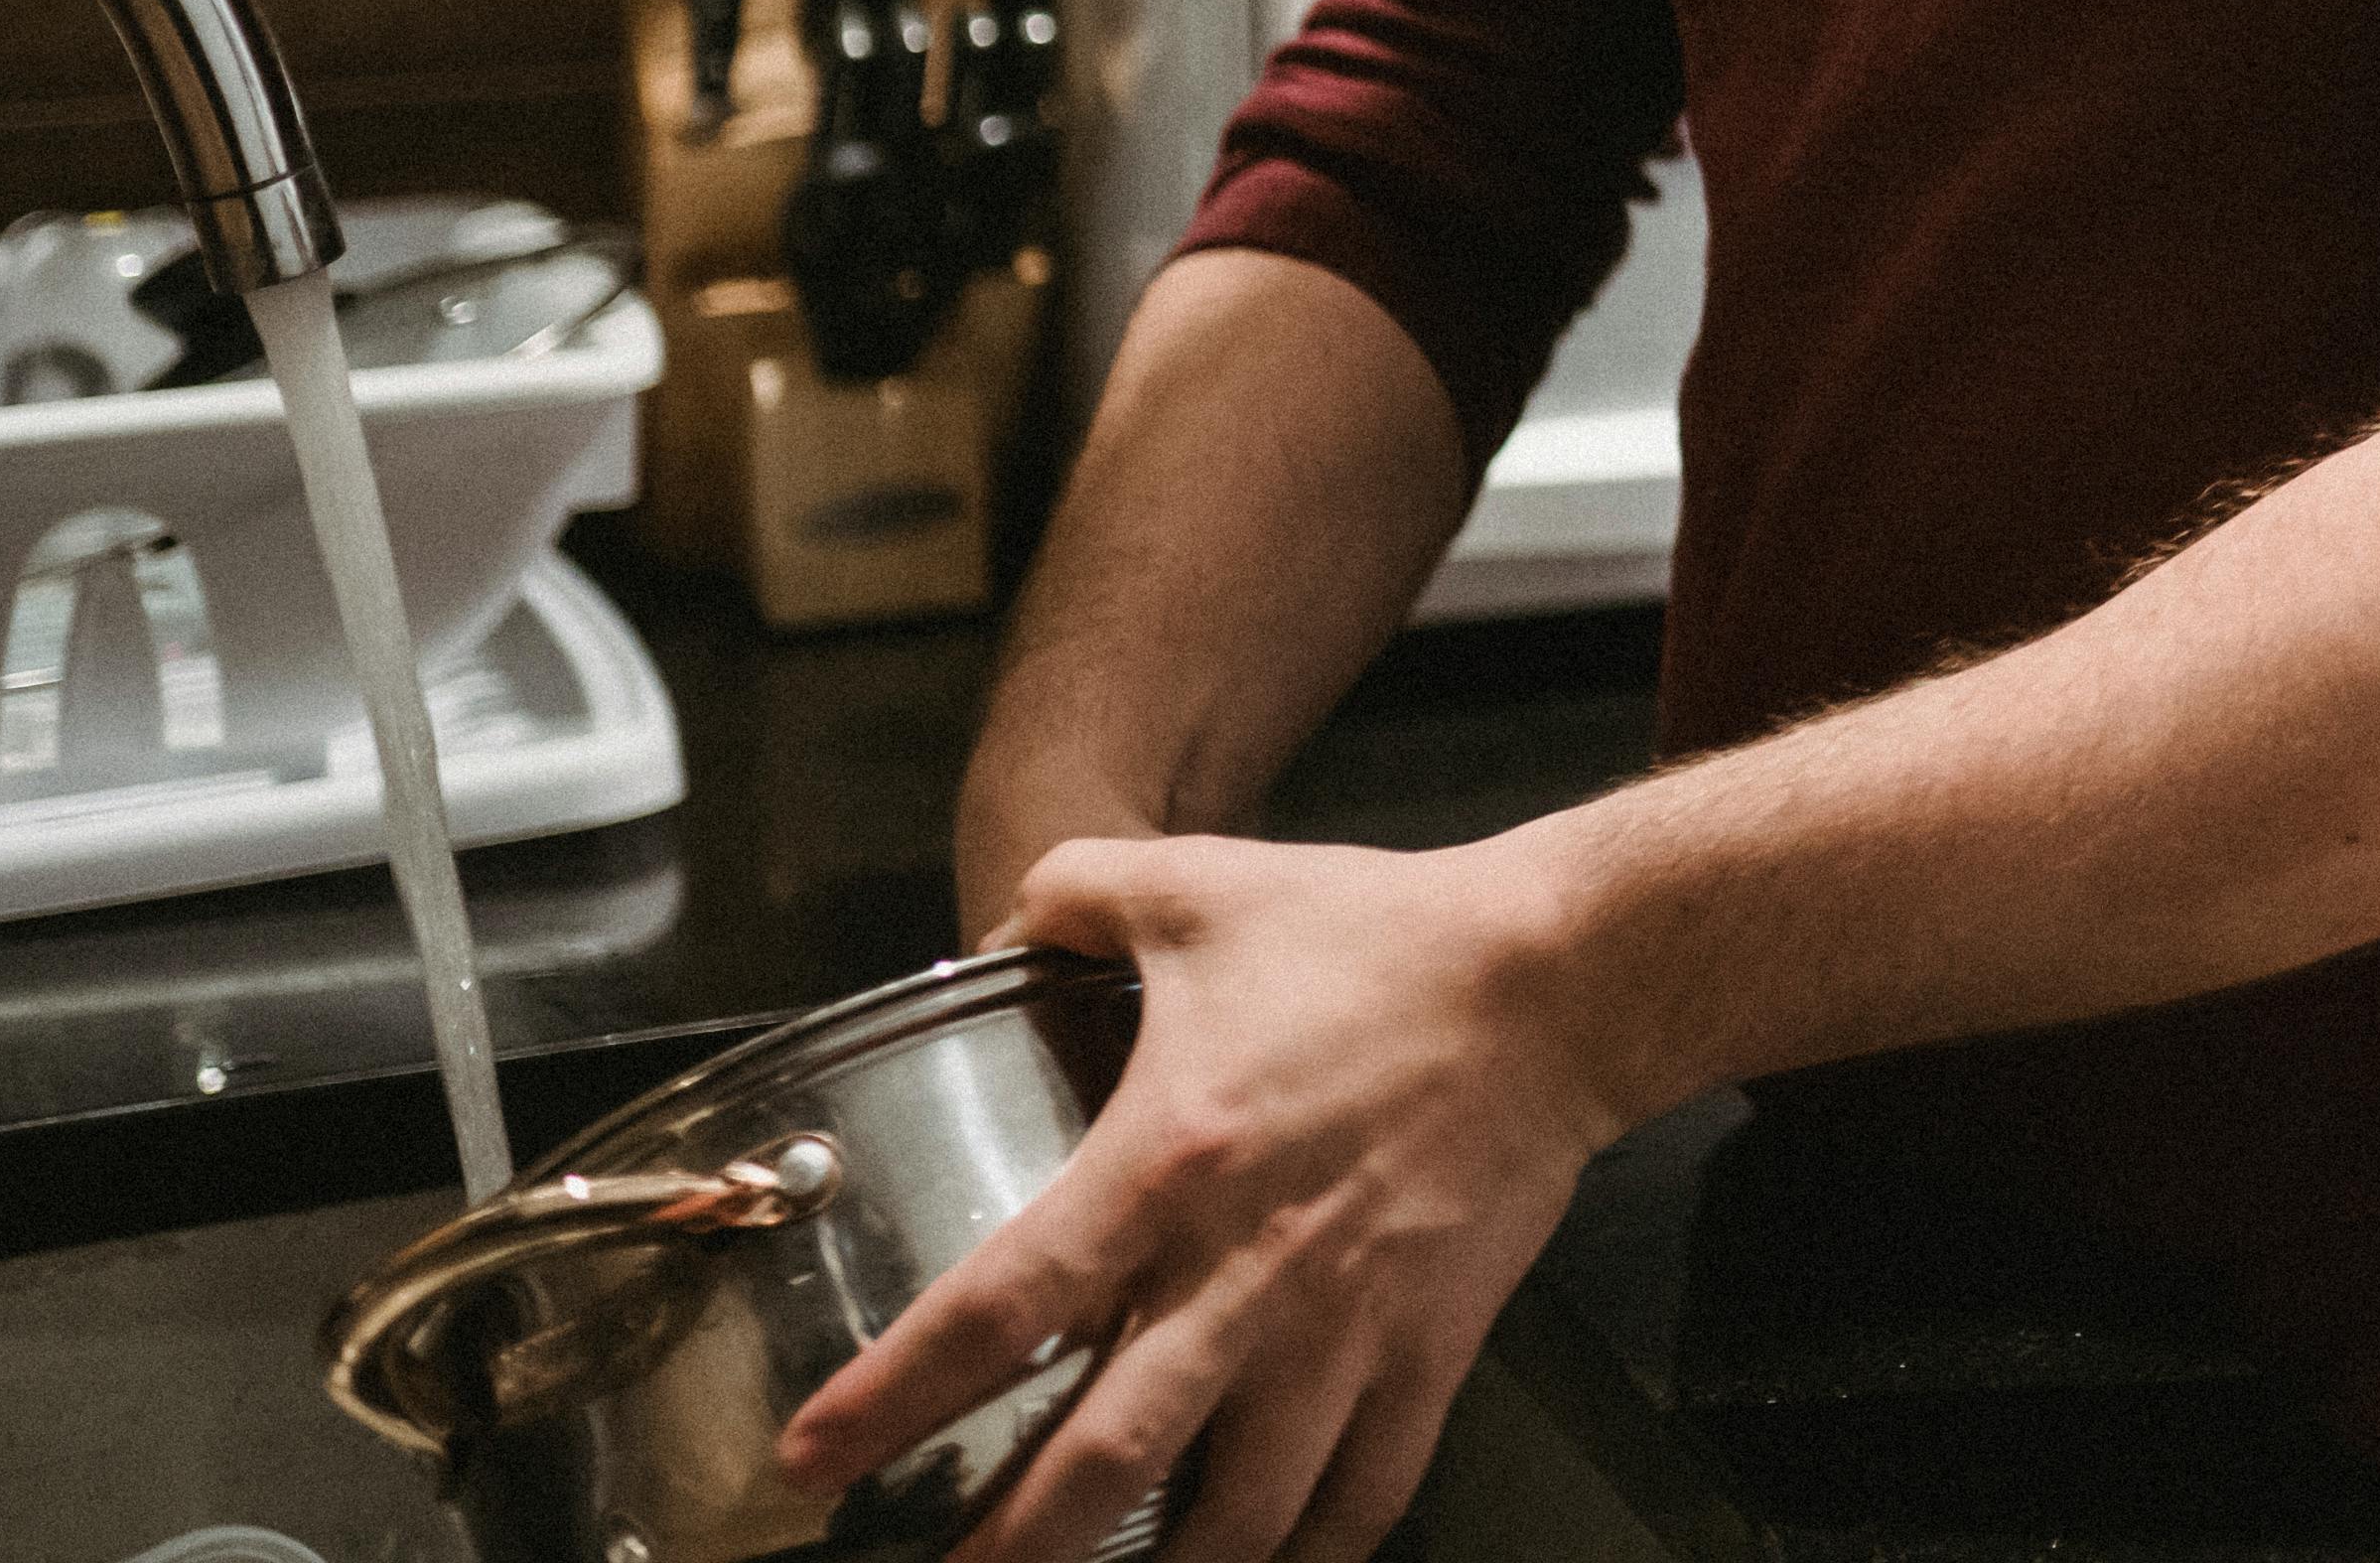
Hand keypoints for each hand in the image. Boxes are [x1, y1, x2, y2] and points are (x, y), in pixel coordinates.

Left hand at [775, 830, 1630, 1562]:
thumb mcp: (1204, 885)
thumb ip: (1075, 891)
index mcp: (1171, 1162)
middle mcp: (1245, 1272)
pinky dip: (1306, 1555)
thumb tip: (1003, 914)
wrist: (1562, 977)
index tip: (816, 1461)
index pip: (1002, 1308)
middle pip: (1102, 1463)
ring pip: (1233, 1514)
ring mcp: (1344, 1329)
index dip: (895, 1399)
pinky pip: (1363, 1498)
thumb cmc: (1384, 936)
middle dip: (1007, 1551)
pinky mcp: (1429, 1351)